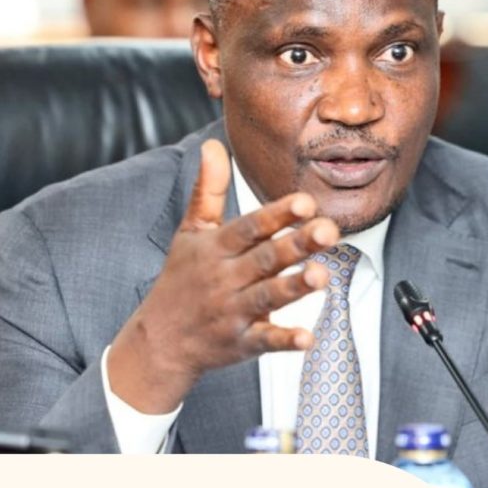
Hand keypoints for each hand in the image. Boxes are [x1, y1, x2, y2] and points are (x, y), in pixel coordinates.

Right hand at [108, 139, 338, 411]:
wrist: (159, 341)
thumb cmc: (181, 280)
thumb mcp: (190, 232)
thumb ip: (209, 190)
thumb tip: (213, 145)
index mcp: (217, 248)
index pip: (250, 227)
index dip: (277, 214)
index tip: (306, 201)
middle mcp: (226, 277)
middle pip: (266, 258)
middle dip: (297, 244)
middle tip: (329, 230)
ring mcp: (233, 311)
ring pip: (267, 296)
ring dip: (294, 287)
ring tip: (322, 276)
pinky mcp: (241, 342)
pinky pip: (264, 340)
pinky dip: (284, 340)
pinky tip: (307, 338)